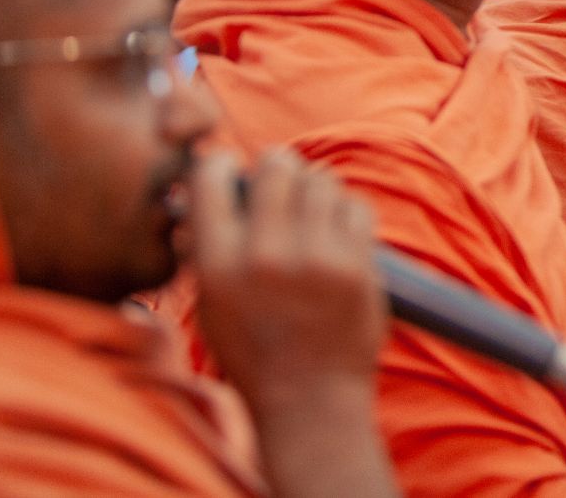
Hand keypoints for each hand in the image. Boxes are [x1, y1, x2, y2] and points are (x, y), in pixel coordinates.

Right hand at [187, 149, 385, 415]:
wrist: (310, 401)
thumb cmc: (254, 353)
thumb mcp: (212, 304)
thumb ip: (207, 246)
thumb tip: (207, 184)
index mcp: (218, 267)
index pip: (211, 178)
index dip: (219, 164)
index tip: (227, 168)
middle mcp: (266, 256)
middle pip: (276, 166)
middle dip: (276, 168)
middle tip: (277, 182)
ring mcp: (318, 259)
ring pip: (320, 181)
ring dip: (313, 189)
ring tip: (307, 213)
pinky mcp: (359, 265)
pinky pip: (355, 206)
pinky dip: (345, 212)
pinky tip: (334, 232)